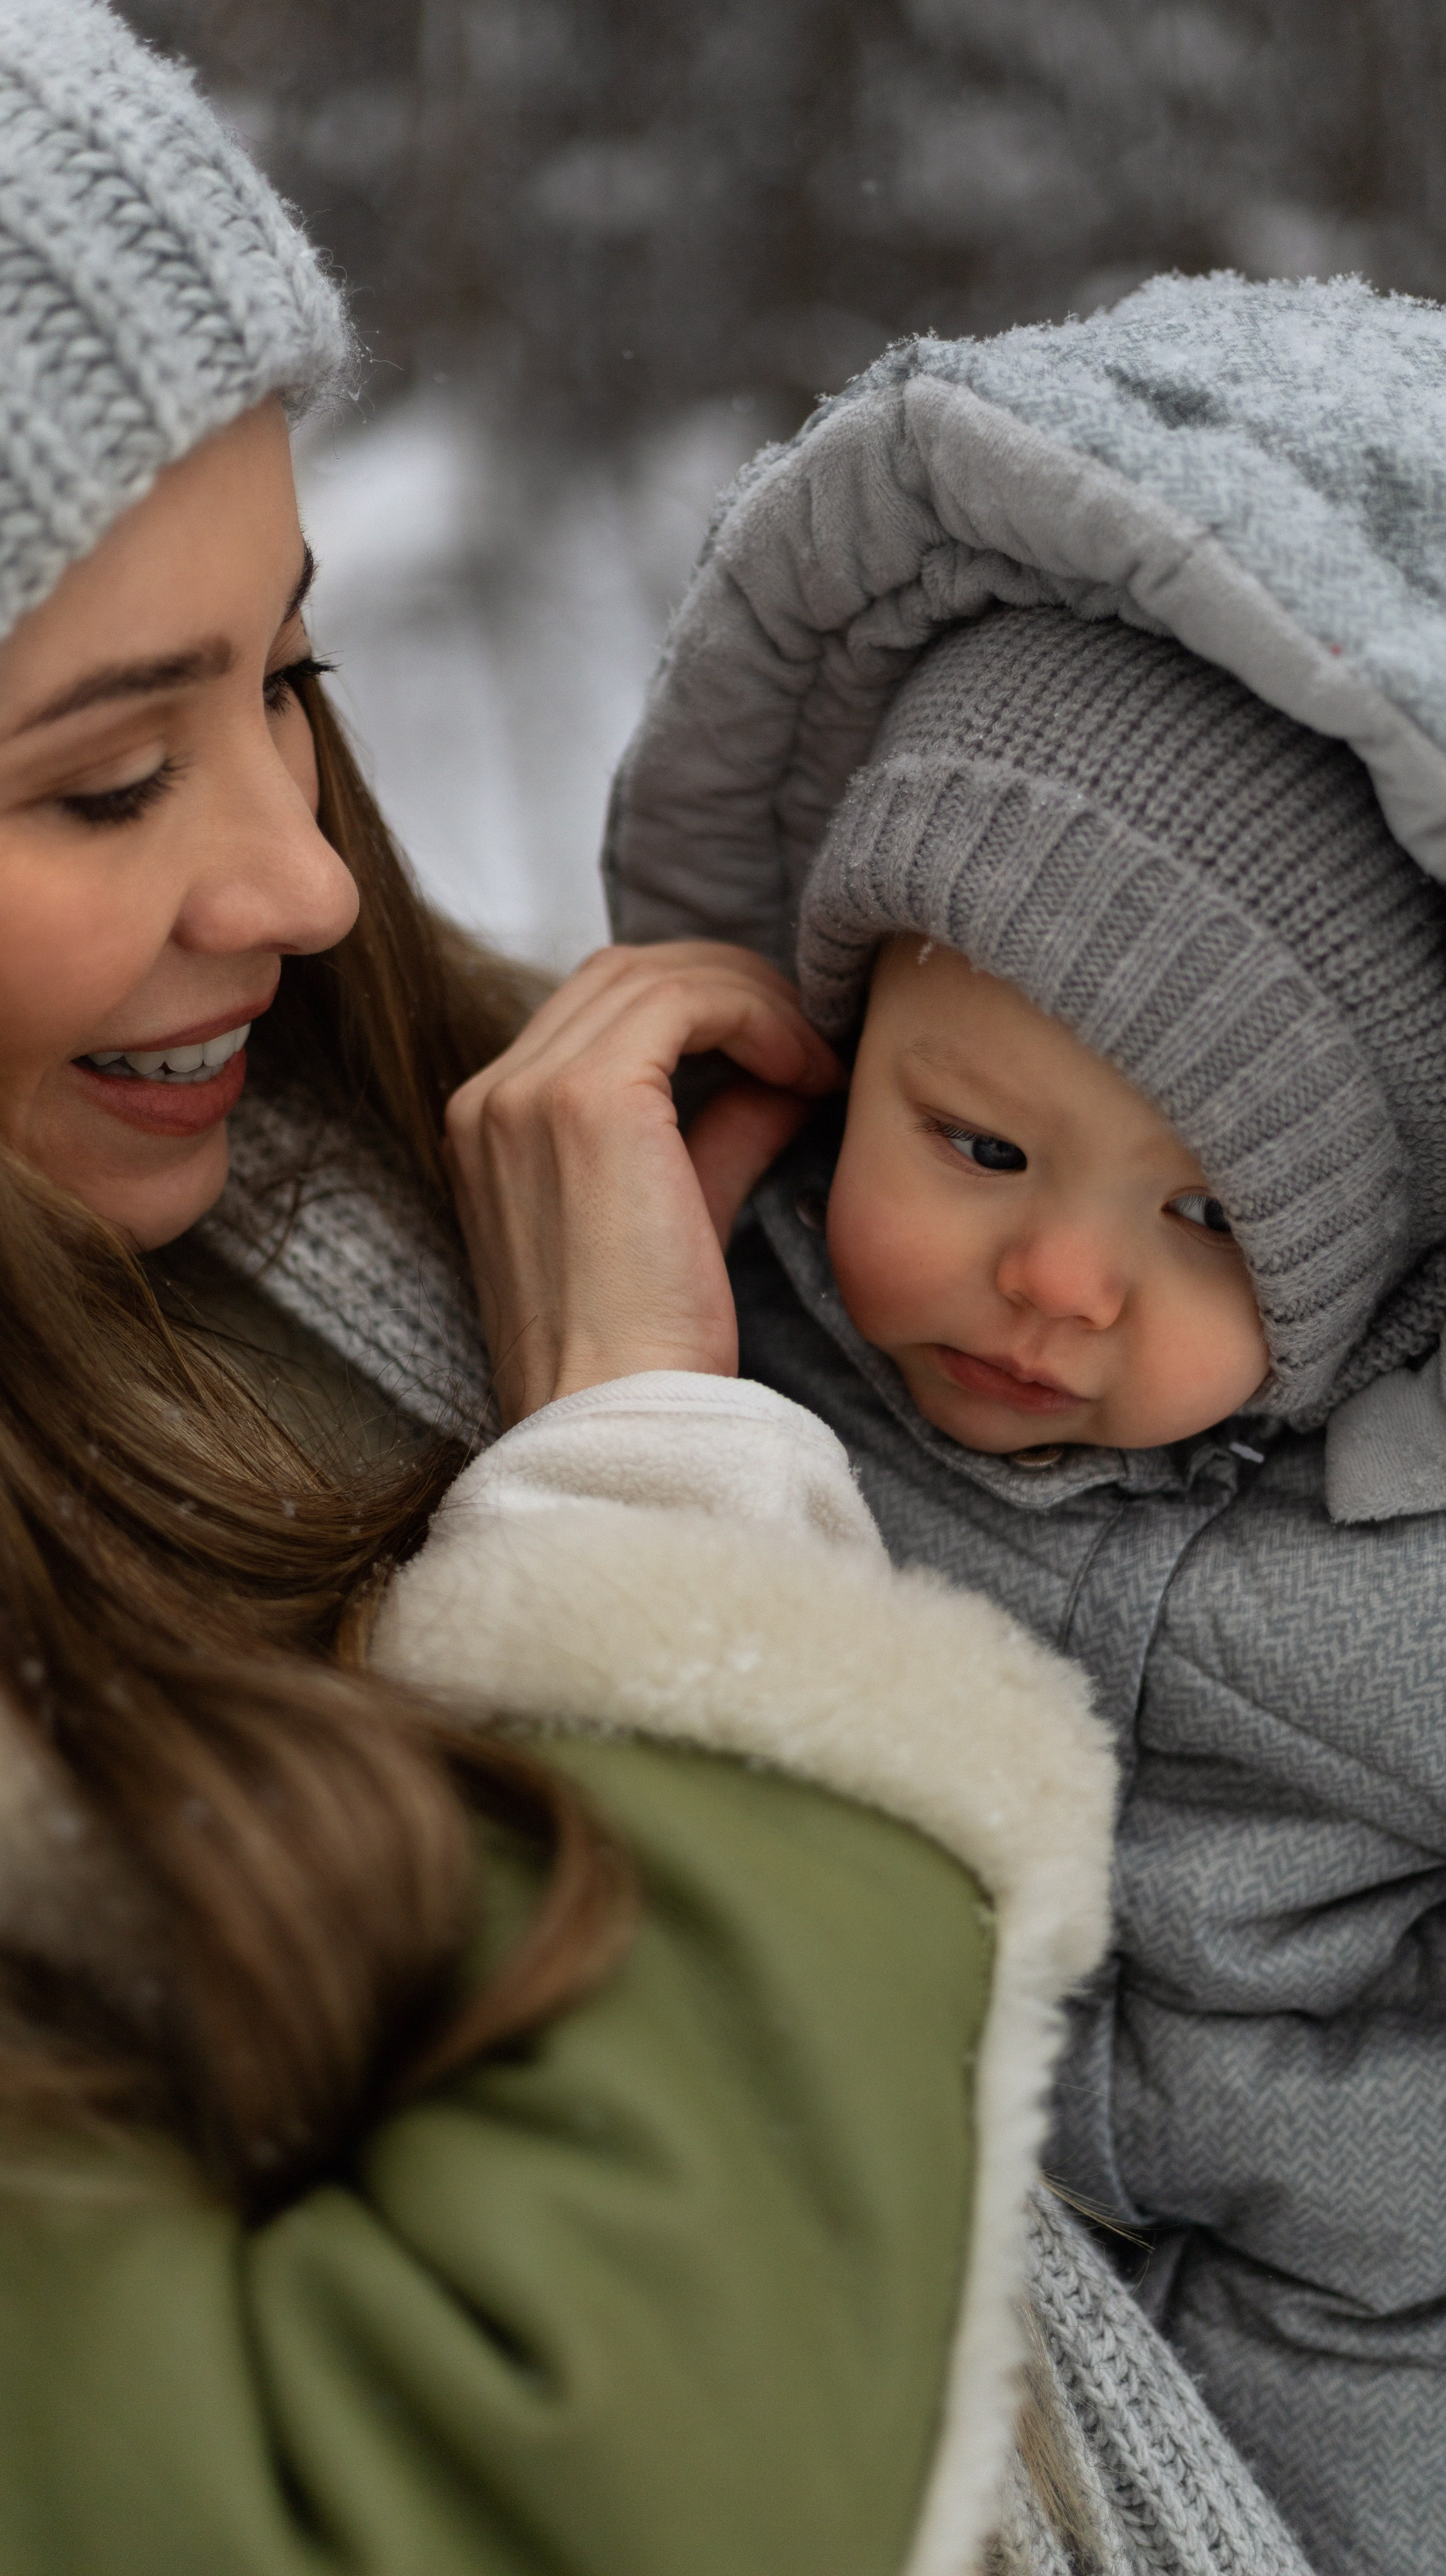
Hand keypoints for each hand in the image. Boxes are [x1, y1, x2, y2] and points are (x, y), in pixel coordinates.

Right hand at [444, 943, 841, 1425]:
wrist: (616, 1421)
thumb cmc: (647, 1352)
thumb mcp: (682, 1217)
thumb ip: (718, 1133)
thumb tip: (783, 1074)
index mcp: (492, 1127)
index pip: (596, 1012)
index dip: (698, 1007)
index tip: (777, 1047)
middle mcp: (492, 1097)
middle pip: (621, 974)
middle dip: (727, 985)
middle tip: (808, 1032)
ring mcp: (527, 1093)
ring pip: (654, 974)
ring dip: (749, 996)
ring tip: (814, 1051)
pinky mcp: (585, 1102)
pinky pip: (685, 1002)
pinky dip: (756, 1015)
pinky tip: (803, 1065)